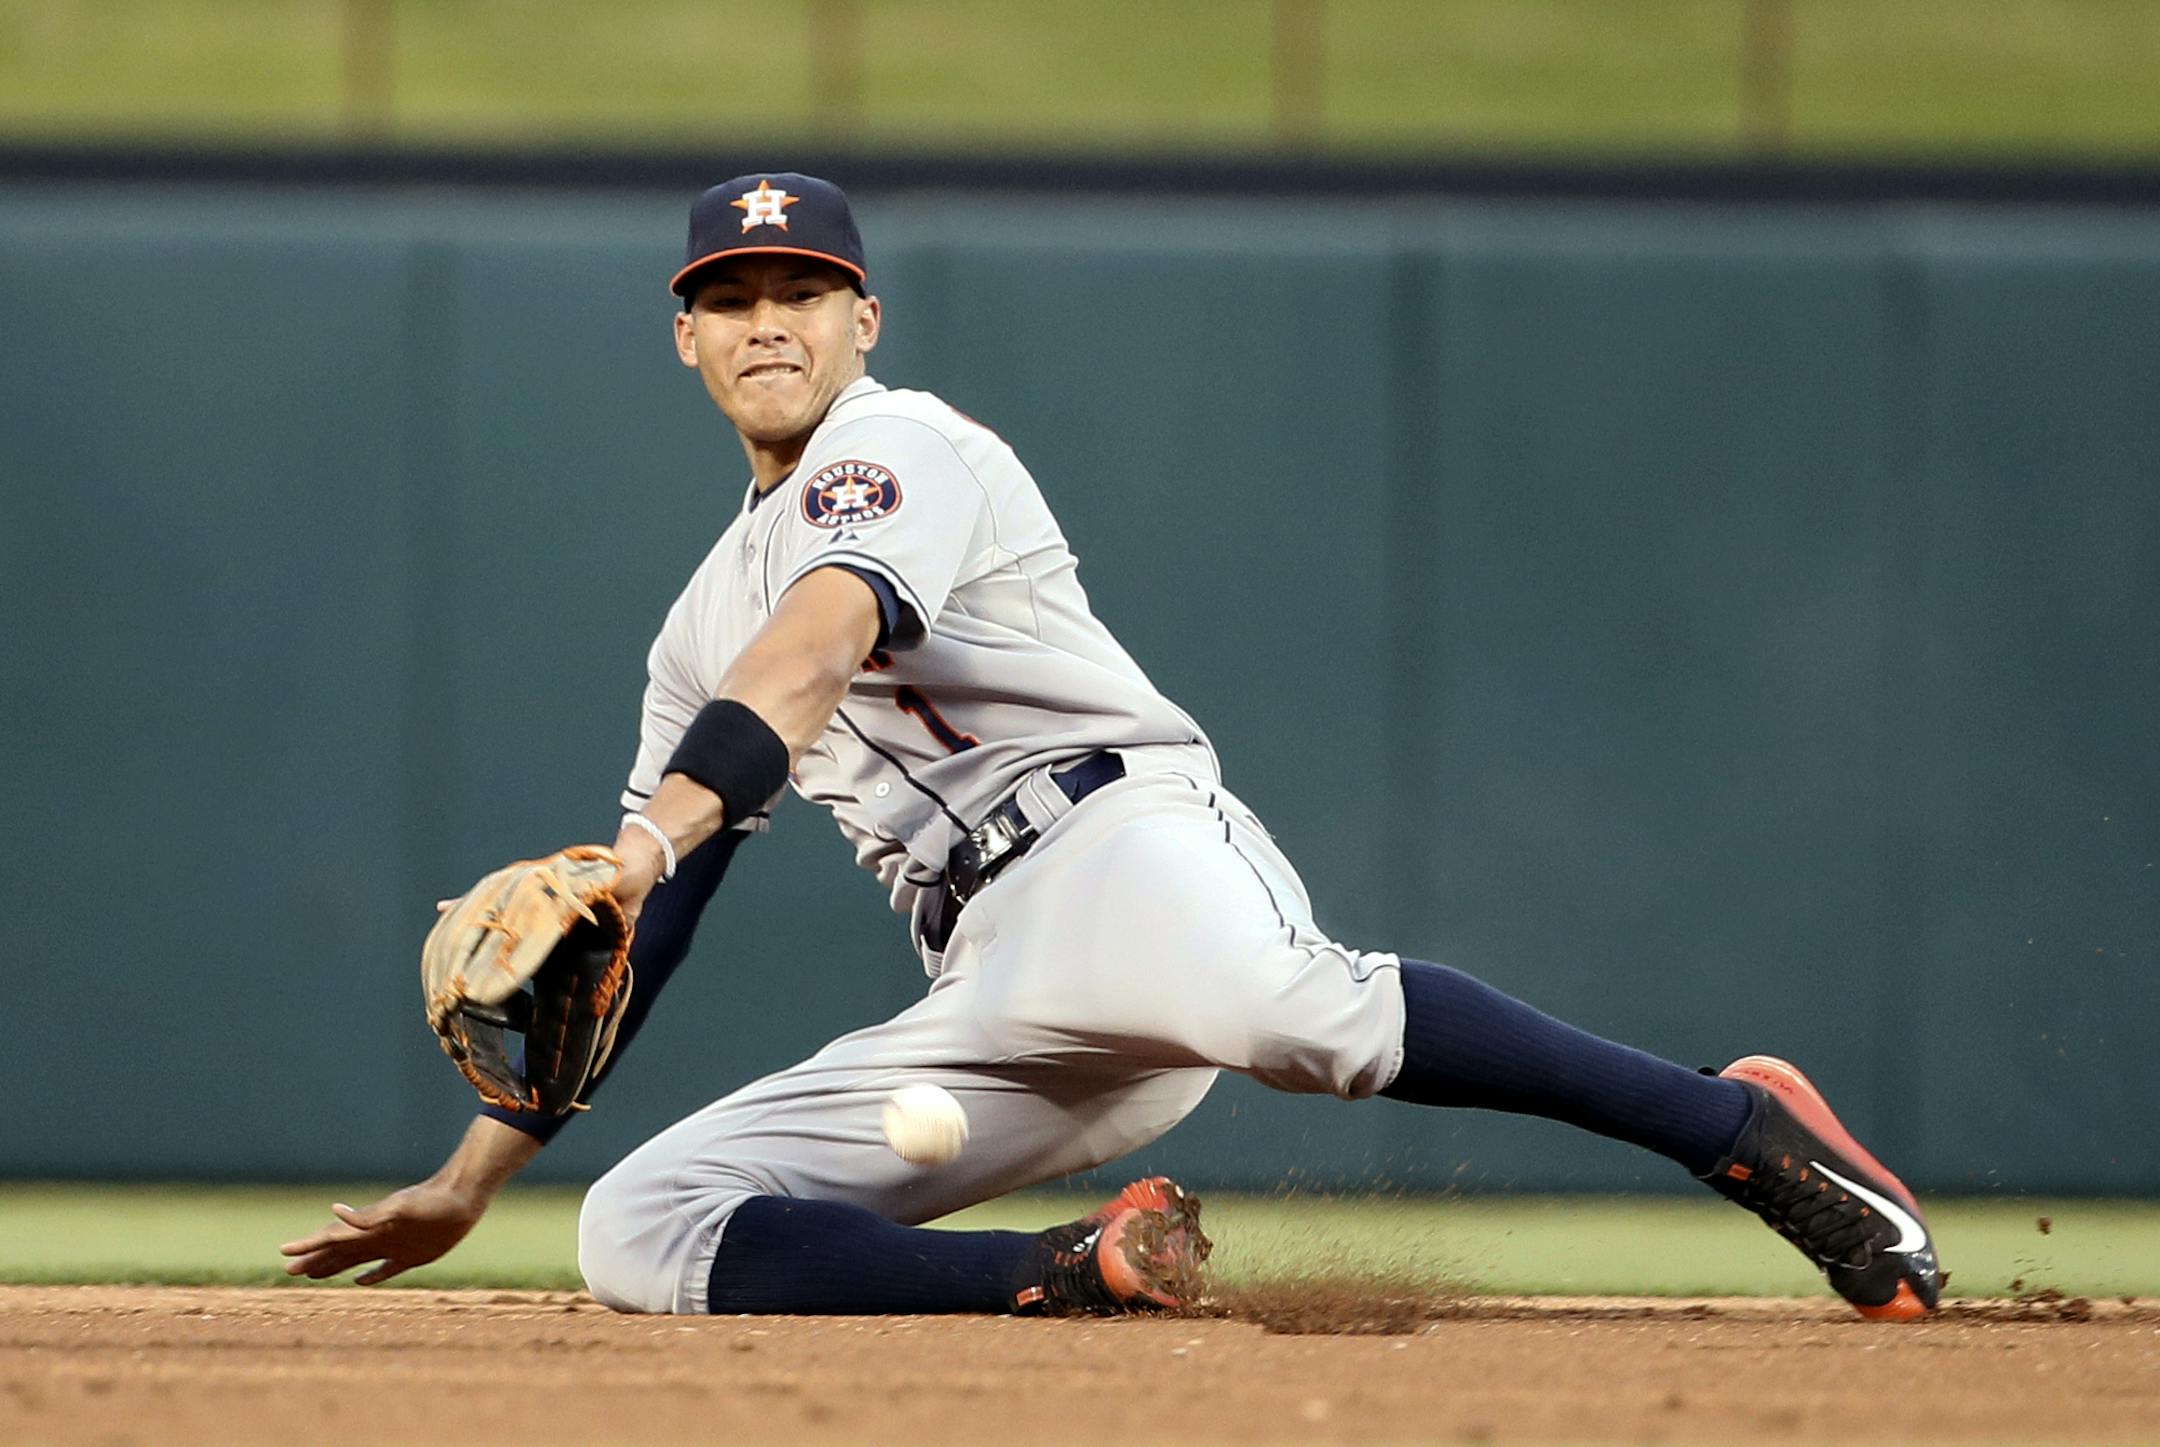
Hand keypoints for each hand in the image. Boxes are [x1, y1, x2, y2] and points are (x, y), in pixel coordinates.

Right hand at [279, 1179, 487, 1284]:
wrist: (463, 1198)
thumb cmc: (432, 1202)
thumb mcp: (399, 1208)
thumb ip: (367, 1215)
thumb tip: (334, 1210)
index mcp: (369, 1228)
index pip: (331, 1239)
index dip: (307, 1246)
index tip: (283, 1252)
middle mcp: (377, 1236)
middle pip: (338, 1251)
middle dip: (313, 1260)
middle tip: (289, 1270)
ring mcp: (393, 1246)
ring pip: (355, 1260)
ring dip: (334, 1267)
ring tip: (313, 1274)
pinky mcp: (413, 1256)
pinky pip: (385, 1270)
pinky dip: (370, 1277)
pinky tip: (359, 1282)